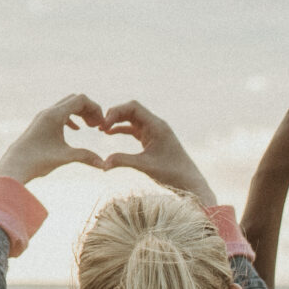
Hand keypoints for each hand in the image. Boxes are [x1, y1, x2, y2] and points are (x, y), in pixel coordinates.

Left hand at [0, 94, 110, 184]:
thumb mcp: (64, 157)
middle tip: (98, 125)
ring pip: (66, 106)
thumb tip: (104, 164)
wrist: (15, 165)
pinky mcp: (40, 124)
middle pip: (74, 100)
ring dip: (80, 113)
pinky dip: (71, 118)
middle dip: (89, 110)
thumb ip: (86, 157)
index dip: (95, 108)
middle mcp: (48, 112)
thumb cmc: (38, 160)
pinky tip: (77, 130)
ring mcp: (43, 117)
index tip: (101, 124)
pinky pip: (59, 113)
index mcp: (54, 115)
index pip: (81, 99)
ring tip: (91, 126)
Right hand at [94, 101, 215, 203]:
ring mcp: (154, 131)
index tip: (103, 125)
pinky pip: (134, 129)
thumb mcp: (145, 166)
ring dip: (117, 121)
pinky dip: (122, 129)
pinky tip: (109, 134)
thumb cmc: (171, 173)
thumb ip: (123, 161)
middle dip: (114, 115)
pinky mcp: (152, 139)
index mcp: (156, 125)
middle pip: (131, 110)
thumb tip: (102, 164)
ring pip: (132, 119)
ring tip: (101, 129)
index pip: (133, 107)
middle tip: (99, 126)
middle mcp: (155, 124)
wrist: (188, 181)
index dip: (115, 112)